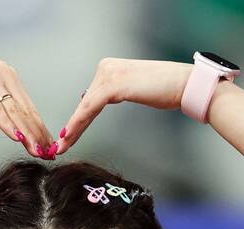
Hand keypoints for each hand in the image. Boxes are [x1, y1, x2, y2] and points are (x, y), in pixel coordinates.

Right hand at [0, 54, 55, 158]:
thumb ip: (0, 111)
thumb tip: (18, 131)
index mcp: (7, 75)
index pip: (28, 106)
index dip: (40, 127)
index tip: (49, 146)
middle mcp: (2, 72)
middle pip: (25, 108)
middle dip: (38, 133)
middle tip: (48, 153)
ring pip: (13, 109)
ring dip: (27, 132)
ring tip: (38, 150)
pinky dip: (7, 124)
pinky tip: (17, 138)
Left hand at [55, 58, 192, 156]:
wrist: (183, 84)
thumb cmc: (165, 89)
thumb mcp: (133, 90)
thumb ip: (114, 94)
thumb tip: (94, 102)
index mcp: (109, 67)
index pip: (89, 97)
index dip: (78, 119)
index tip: (67, 136)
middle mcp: (105, 67)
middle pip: (85, 103)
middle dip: (73, 127)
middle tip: (59, 146)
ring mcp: (108, 74)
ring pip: (85, 107)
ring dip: (72, 128)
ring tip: (62, 146)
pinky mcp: (113, 85)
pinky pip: (90, 107)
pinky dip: (79, 123)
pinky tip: (70, 134)